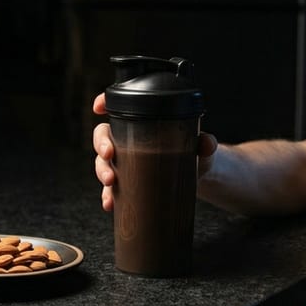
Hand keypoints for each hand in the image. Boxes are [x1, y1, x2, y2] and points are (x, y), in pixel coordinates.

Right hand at [91, 93, 216, 211]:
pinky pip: (110, 188)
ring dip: (101, 171)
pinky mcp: (127, 183)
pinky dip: (108, 195)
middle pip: (103, 135)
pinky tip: (110, 203)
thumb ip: (205, 143)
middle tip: (109, 155)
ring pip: (102, 162)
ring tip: (111, 182)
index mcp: (142, 122)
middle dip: (101, 145)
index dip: (103, 102)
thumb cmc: (195, 152)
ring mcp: (125, 162)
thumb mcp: (201, 146)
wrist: (197, 176)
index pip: (117, 106)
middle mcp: (128, 140)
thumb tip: (207, 143)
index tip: (98, 107)